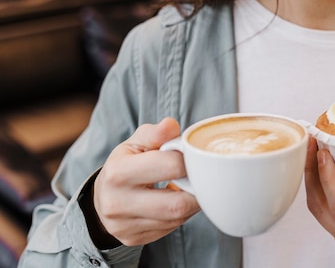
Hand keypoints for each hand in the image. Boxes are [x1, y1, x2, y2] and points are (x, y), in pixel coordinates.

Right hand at [92, 118, 200, 245]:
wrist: (101, 198)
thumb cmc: (124, 165)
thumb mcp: (134, 143)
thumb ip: (155, 134)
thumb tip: (171, 125)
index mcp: (119, 172)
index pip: (170, 166)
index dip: (189, 159)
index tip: (194, 156)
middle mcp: (118, 203)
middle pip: (176, 204)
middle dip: (196, 189)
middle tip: (202, 177)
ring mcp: (125, 225)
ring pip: (176, 219)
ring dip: (192, 203)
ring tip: (192, 187)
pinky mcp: (133, 239)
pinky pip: (170, 229)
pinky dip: (182, 214)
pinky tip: (179, 200)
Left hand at [304, 139, 334, 267]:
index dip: (329, 179)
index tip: (325, 153)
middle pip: (321, 206)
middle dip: (313, 171)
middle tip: (314, 140)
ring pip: (318, 207)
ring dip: (313, 176)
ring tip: (315, 147)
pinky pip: (324, 207)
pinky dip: (322, 184)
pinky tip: (328, 163)